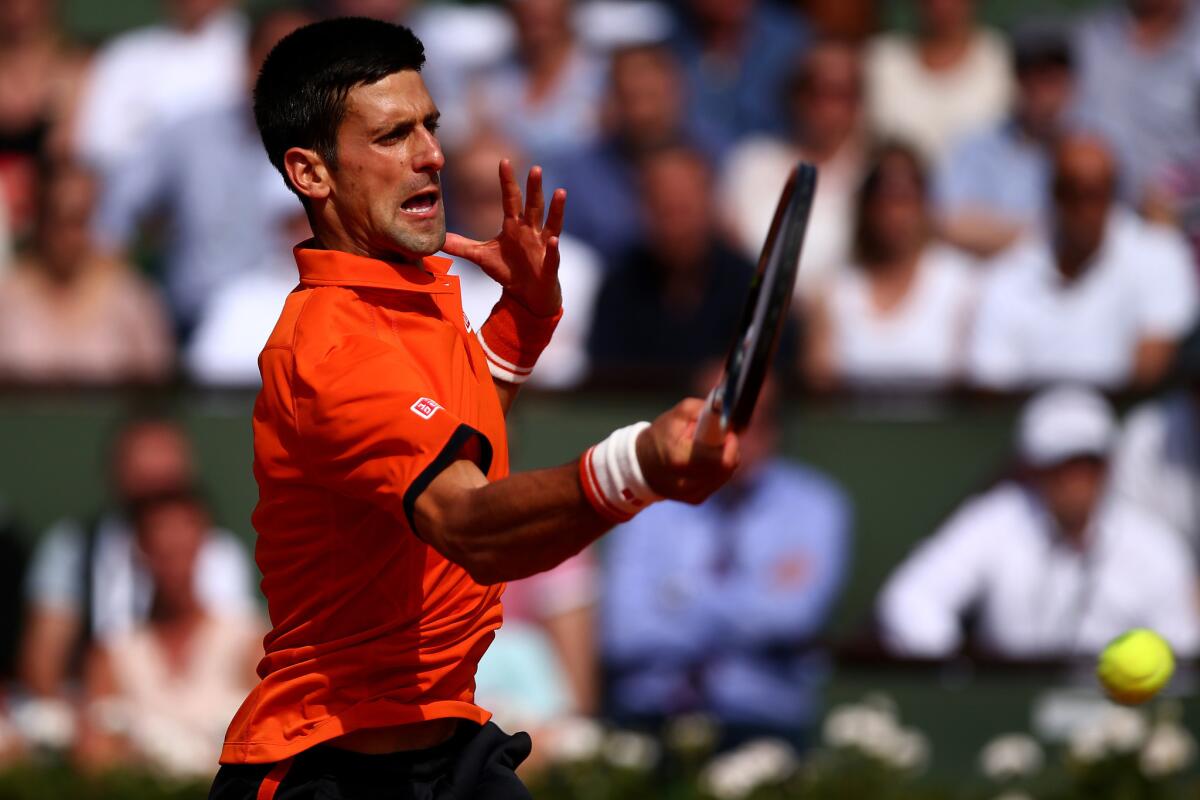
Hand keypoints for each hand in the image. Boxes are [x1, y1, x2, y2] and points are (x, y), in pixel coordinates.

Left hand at [442, 160, 565, 316]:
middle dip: (534, 188)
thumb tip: (439, 239)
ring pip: (551, 223)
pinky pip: (552, 254)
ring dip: (556, 209)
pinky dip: (553, 247)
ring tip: (560, 192)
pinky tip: (553, 239)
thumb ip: (462, 246)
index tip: (504, 161)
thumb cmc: (508, 271)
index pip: (510, 199)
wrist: (527, 295)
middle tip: (536, 168)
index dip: (507, 181)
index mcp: (514, 226)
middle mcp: (531, 231)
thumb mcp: (481, 257)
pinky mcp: (549, 264)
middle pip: (533, 206)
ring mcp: (542, 246)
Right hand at [636, 398, 740, 503]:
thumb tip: (728, 415)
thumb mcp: (678, 414)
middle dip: (727, 449)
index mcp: (680, 459)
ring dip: (722, 459)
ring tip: (705, 450)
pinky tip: (702, 462)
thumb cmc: (661, 435)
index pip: (724, 460)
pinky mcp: (696, 499)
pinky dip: (716, 470)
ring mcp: (691, 494)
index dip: (730, 443)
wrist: (641, 464)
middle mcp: (686, 482)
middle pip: (728, 467)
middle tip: (716, 438)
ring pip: (726, 474)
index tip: (725, 432)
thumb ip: (705, 410)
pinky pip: (718, 482)